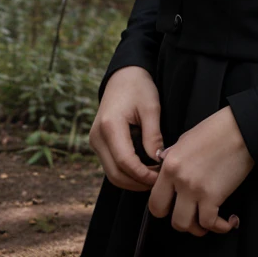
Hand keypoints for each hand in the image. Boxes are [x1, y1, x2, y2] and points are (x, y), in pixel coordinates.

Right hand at [88, 65, 162, 190]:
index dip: (144, 175)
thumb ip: (153, 135)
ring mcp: (95, 141)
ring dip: (132, 181)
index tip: (161, 178)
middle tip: (159, 181)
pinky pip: (111, 166)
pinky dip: (126, 173)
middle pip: (116, 174)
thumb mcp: (151, 107)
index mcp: (109, 126)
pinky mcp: (98, 143)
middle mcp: (97, 136)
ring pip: (112, 174)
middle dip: (138, 183)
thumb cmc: (139, 87)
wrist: (123, 75)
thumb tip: (158, 161)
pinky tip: (143, 169)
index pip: (125, 162)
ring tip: (153, 176)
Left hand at [148, 105, 253, 235]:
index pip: (154, 199)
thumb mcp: (185, 139)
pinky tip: (227, 221)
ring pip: (186, 225)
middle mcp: (179, 179)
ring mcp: (195, 189)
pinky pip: (211, 223)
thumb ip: (172, 155)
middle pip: (166, 217)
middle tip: (189, 214)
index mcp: (169, 164)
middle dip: (178, 219)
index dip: (163, 206)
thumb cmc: (215, 131)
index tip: (173, 205)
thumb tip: (164, 164)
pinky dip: (221, 226)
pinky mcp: (213, 196)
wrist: (239, 129)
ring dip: (198, 227)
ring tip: (206, 220)